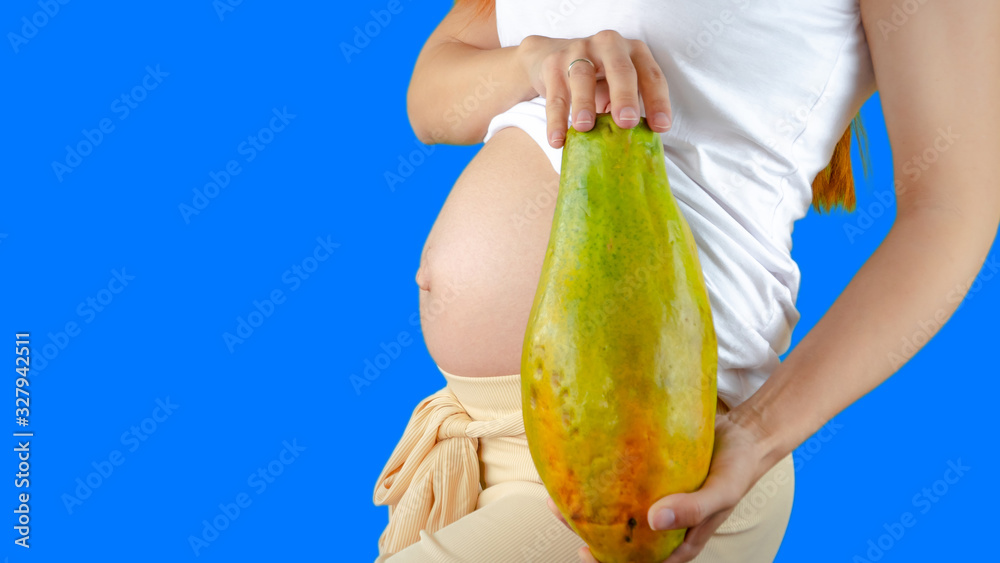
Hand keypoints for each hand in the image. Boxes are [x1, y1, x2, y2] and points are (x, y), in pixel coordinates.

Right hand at [515, 30, 672, 147]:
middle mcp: (609, 45)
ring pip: (582, 77)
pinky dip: (555, 120)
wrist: (550, 55)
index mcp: (634, 51)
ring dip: (584, 104)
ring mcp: (579, 50)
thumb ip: (629, 107)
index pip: (651, 75)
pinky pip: (556, 95)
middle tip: (627, 123)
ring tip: (585, 128)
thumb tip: (639, 148)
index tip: (661, 128)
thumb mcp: (618, 86)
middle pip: (620, 69)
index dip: (658, 101)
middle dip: (625, 96)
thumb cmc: (596, 79)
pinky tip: (557, 140)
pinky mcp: (553, 63)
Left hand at [545, 410, 775, 562]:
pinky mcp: (650, 472)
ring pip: (616, 505)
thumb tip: (654, 521)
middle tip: (560, 512)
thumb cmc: (737, 470)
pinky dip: (603, 474)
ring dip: (590, 501)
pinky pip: (622, 478)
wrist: (745, 433)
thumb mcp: (721, 493)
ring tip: (560, 490)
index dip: (611, 560)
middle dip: (589, 527)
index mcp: (679, 538)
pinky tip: (581, 462)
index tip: (585, 551)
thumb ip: (693, 509)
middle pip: (621, 533)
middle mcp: (662, 520)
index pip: (641, 559)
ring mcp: (655, 496)